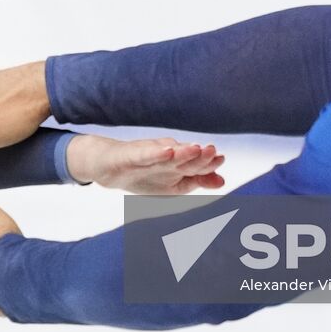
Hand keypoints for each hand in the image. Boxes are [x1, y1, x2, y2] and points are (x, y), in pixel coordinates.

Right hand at [67, 134, 225, 193]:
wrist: (108, 167)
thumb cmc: (145, 172)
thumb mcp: (173, 183)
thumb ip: (197, 180)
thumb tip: (223, 182)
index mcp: (177, 165)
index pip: (196, 165)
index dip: (208, 162)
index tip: (221, 159)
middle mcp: (165, 157)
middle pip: (184, 158)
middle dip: (198, 155)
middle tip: (212, 151)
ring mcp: (148, 155)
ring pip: (167, 155)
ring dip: (181, 151)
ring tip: (196, 148)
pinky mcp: (131, 155)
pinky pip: (145, 155)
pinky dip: (156, 153)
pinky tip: (167, 151)